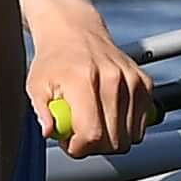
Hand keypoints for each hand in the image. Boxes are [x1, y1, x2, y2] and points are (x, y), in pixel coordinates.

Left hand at [29, 15, 150, 157]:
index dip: (79, 148)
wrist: (76, 32)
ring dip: (111, 139)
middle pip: (114, 141)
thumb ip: (41, 111)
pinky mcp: (145, 82)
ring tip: (93, 122)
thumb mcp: (36, 85)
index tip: (69, 143)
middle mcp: (113, 78)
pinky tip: (108, 115)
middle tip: (79, 133)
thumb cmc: (53, 62)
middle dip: (94, 147)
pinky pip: (140, 125)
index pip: (92, 133)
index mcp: (84, 79)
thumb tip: (49, 132)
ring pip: (129, 137)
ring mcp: (132, 80)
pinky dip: (126, 128)